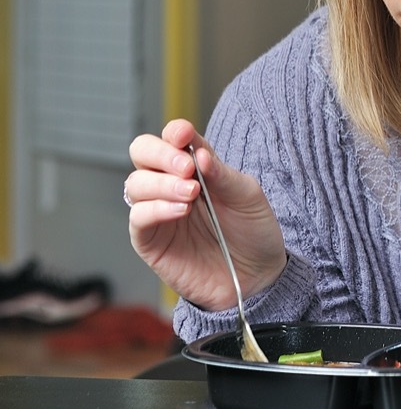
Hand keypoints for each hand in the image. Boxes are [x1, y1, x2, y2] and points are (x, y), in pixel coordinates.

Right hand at [125, 118, 286, 310]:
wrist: (258, 276)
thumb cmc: (253, 231)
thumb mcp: (248, 196)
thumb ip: (223, 174)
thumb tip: (198, 154)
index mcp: (195, 167)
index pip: (171, 139)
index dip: (174, 132)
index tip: (185, 135)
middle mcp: (170, 184)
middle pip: (141, 152)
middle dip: (159, 153)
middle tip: (186, 167)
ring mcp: (158, 212)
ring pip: (135, 183)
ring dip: (161, 183)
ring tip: (191, 193)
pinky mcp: (151, 241)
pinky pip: (138, 218)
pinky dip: (156, 209)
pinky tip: (181, 210)